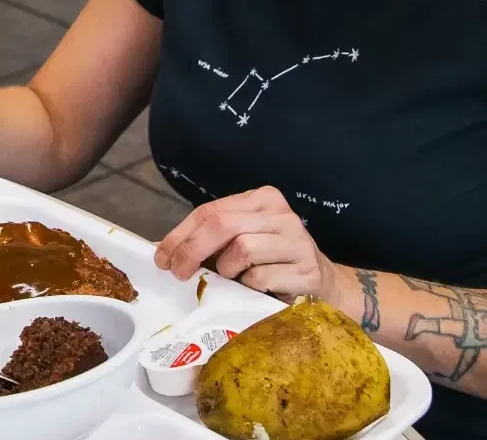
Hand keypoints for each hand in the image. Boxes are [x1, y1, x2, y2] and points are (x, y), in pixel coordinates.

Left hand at [154, 185, 341, 303]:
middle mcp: (281, 214)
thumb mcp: (243, 239)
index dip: (180, 234)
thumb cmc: (273, 261)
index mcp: (262, 198)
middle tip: (179, 273)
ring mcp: (297, 241)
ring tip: (232, 277)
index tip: (162, 257)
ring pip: (241, 249)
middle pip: (222, 224)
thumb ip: (212, 238)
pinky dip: (250, 286)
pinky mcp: (306, 270)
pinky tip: (256, 288)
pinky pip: (261, 278)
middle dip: (191, 250)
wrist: (324, 284)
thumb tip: (166, 251)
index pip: (210, 210)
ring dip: (227, 269)